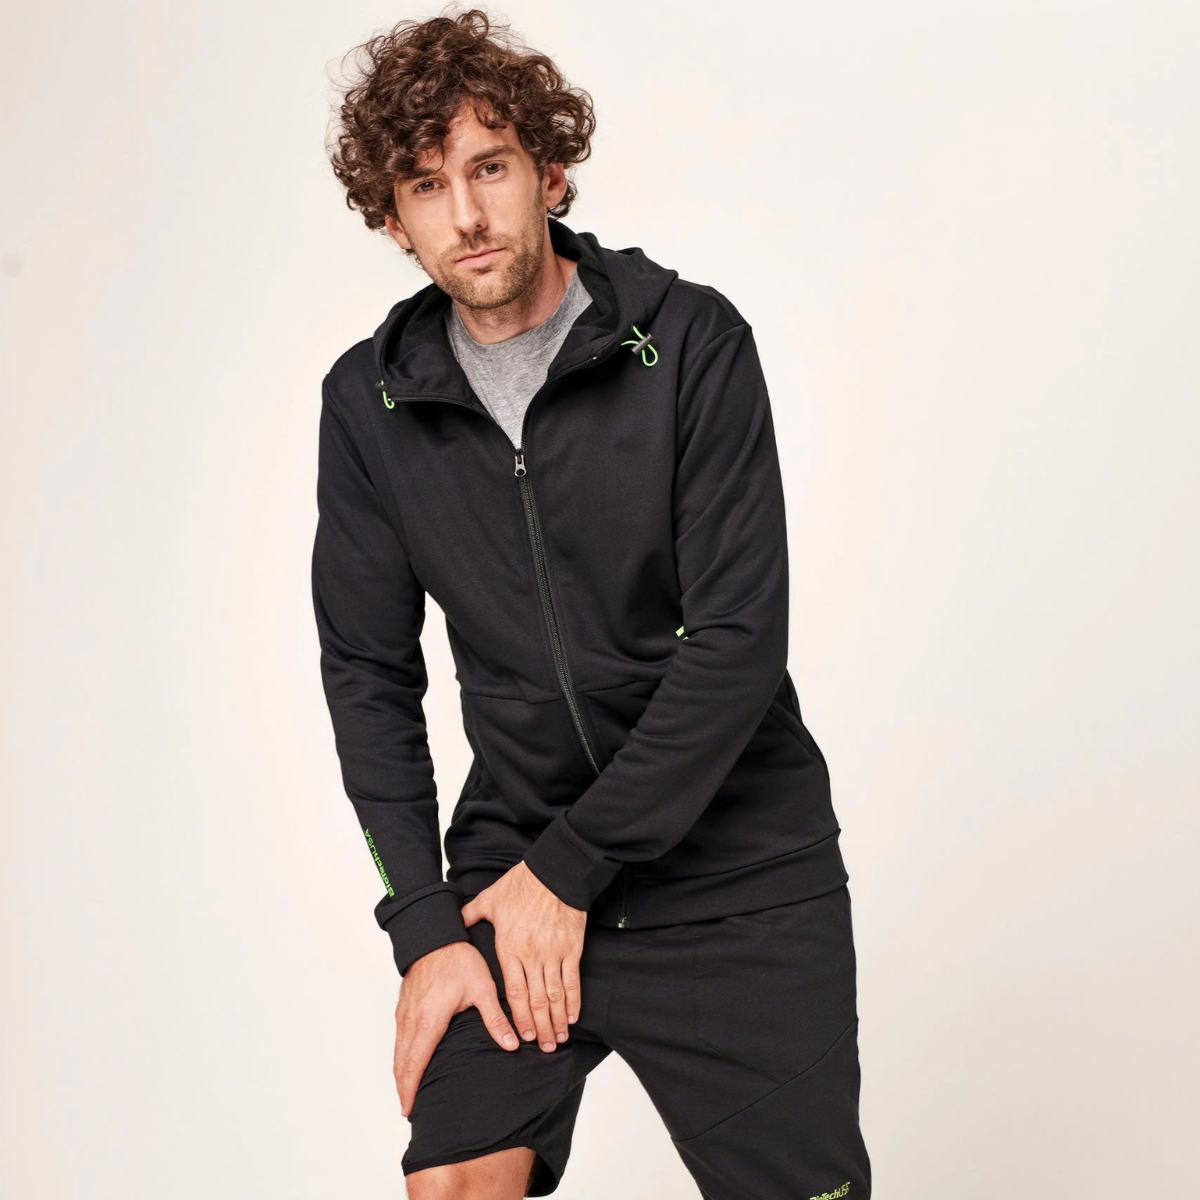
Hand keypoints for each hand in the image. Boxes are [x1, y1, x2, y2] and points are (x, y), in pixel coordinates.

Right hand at [393, 940, 519, 1116]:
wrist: (435, 935)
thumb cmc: (457, 959)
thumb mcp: (482, 988)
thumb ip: (495, 1018)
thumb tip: (511, 1044)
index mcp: (429, 1020)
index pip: (415, 1064)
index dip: (411, 1089)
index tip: (410, 1108)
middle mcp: (411, 1019)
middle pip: (402, 1063)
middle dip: (403, 1088)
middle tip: (408, 1109)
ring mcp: (405, 1012)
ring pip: (398, 1050)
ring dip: (400, 1073)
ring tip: (407, 1091)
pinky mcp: (404, 1005)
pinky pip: (399, 1037)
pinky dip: (401, 1055)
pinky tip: (408, 1061)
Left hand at [461, 861, 586, 1053]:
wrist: (554, 873)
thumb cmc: (522, 885)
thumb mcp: (490, 899)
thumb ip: (471, 914)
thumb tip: (454, 921)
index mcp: (509, 947)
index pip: (513, 992)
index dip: (519, 1017)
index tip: (521, 1037)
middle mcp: (531, 955)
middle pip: (535, 1001)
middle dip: (539, 1028)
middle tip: (543, 1048)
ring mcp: (553, 953)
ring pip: (555, 996)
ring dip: (557, 1021)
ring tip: (558, 1039)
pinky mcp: (572, 948)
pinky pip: (572, 980)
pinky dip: (574, 1000)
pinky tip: (573, 1016)